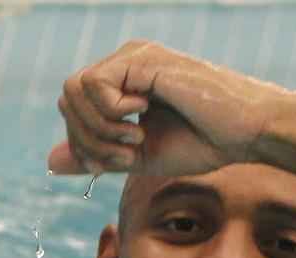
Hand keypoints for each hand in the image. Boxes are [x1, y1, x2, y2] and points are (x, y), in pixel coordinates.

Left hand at [47, 40, 289, 176]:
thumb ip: (96, 156)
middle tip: (127, 156)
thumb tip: (50, 163)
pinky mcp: (142, 59)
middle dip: (88, 140)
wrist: (246, 132)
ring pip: (74, 90)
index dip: (83, 143)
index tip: (118, 163)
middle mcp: (123, 63)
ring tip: (136, 140)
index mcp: (122, 83)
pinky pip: (95, 85)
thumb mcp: (139, 158)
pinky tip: (142, 119)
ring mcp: (132, 57)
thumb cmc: (204, 143)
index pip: (72, 108)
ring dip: (100, 129)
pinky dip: (111, 113)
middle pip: (67, 99)